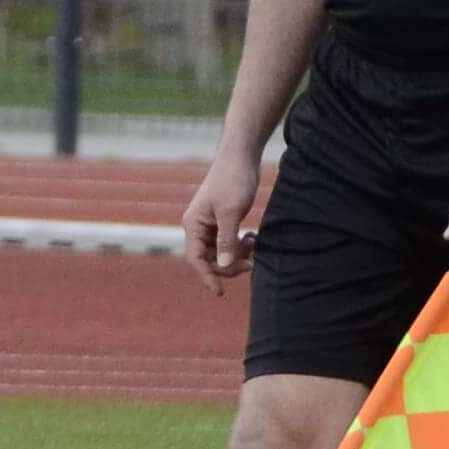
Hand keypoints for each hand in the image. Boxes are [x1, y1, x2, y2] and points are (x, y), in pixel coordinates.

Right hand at [180, 153, 267, 292]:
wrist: (241, 156)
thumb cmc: (234, 180)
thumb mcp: (231, 212)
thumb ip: (226, 240)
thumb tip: (223, 265)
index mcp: (193, 224)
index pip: (195, 259)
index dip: (207, 277)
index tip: (220, 292)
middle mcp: (198, 226)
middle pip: (209, 258)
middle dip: (229, 265)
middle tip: (252, 263)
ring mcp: (210, 223)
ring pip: (221, 251)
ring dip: (238, 255)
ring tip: (255, 246)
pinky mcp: (223, 219)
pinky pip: (229, 242)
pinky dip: (241, 244)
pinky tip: (253, 237)